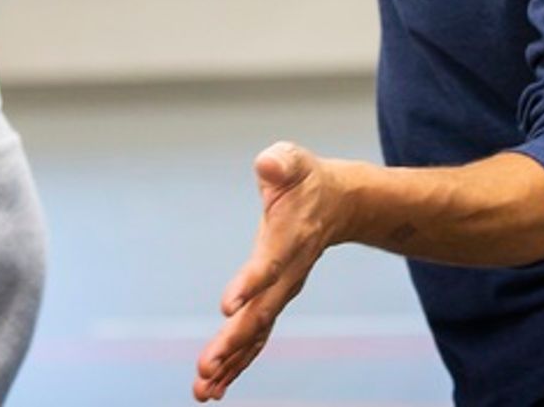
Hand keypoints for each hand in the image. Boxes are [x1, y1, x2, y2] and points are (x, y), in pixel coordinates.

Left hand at [193, 141, 340, 401]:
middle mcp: (289, 273)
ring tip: (204, 390)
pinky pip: (256, 336)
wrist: (339, 204)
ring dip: (231, 362)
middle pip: (261, 313)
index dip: (250, 284)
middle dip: (233, 342)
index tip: (227, 306)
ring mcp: (283, 291)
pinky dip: (237, 361)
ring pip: (257, 333)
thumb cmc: (306, 178)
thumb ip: (281, 162)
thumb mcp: (294, 159)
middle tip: (206, 368)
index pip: (270, 264)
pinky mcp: (274, 300)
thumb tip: (267, 163)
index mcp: (291, 238)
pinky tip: (214, 386)